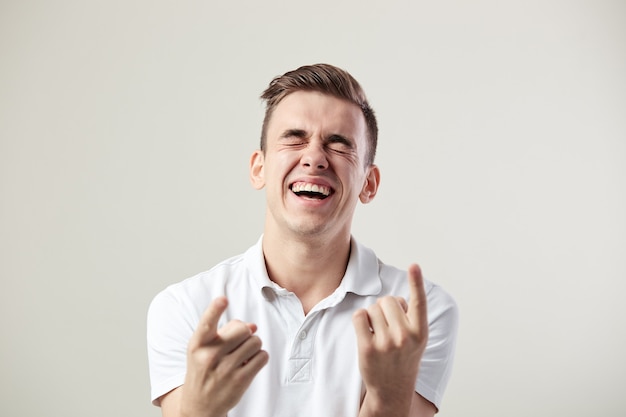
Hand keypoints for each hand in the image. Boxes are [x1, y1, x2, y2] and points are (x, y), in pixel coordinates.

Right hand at [181, 297, 268, 416]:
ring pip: (255, 342)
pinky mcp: (240, 381)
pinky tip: (248, 364)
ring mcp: (225, 369)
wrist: (200, 405)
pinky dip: (259, 358)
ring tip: (242, 355)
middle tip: (238, 343)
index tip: (222, 300)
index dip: (215, 309)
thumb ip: (225, 332)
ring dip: (253, 346)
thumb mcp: (204, 349)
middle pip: (243, 329)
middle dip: (245, 333)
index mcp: (198, 344)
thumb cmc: (203, 370)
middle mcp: (209, 355)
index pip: (207, 323)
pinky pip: (262, 357)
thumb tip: (253, 326)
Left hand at [352, 264, 428, 415]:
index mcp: (420, 333)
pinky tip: (366, 333)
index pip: (419, 302)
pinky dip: (360, 320)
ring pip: (373, 308)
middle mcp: (405, 336)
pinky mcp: (368, 348)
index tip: (414, 265)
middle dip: (385, 308)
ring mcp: (386, 343)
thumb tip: (393, 300)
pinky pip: (360, 316)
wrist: (392, 390)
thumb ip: (409, 319)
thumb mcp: (416, 341)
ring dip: (372, 316)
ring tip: (379, 334)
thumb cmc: (403, 359)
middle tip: (388, 326)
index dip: (417, 282)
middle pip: (388, 300)